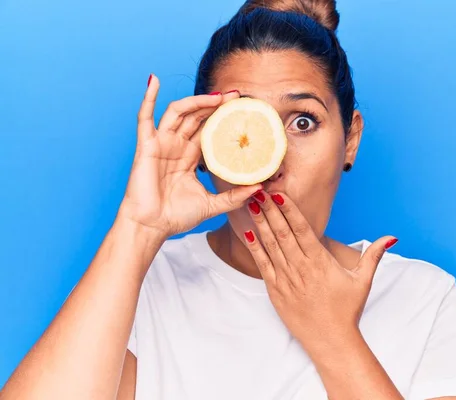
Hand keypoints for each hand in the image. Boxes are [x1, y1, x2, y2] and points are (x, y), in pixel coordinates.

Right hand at [117, 76, 260, 237]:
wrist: (152, 227)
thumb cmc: (175, 217)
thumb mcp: (212, 205)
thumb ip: (234, 197)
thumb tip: (259, 188)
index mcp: (189, 157)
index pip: (209, 130)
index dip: (223, 118)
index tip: (242, 110)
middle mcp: (176, 146)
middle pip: (198, 117)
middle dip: (216, 105)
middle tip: (237, 96)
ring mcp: (161, 144)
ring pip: (179, 113)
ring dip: (197, 101)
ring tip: (218, 96)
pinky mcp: (146, 146)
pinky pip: (145, 117)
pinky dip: (148, 97)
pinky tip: (155, 80)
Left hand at [242, 191, 396, 348]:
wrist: (331, 340)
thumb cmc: (347, 310)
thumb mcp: (362, 280)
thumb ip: (373, 255)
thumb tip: (391, 237)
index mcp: (320, 261)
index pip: (302, 229)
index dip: (289, 210)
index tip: (279, 194)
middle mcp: (301, 268)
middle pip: (283, 233)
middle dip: (270, 210)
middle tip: (258, 191)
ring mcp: (286, 279)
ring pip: (271, 246)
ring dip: (260, 224)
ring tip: (251, 205)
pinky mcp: (276, 291)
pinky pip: (262, 266)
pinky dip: (255, 249)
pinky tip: (248, 233)